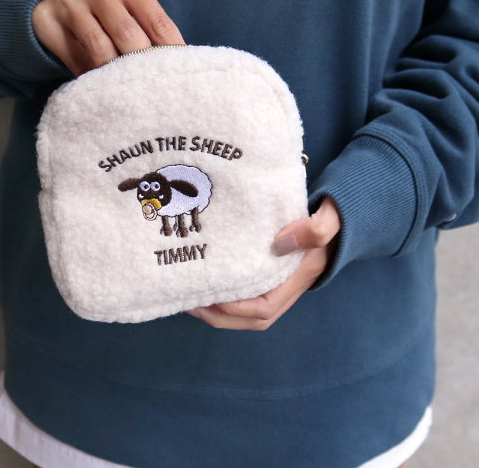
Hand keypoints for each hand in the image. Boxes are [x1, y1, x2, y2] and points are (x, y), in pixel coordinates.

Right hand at [31, 0, 184, 75]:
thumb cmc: (107, 4)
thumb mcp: (130, 2)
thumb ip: (149, 25)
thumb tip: (176, 62)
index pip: (157, 21)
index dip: (170, 51)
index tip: (179, 74)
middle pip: (128, 35)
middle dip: (142, 65)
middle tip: (153, 87)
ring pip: (100, 48)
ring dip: (116, 73)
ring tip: (129, 89)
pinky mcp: (46, 19)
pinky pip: (74, 57)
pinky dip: (91, 75)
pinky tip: (102, 84)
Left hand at [185, 197, 340, 329]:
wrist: (342, 216)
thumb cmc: (333, 217)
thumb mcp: (330, 219)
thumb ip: (316, 229)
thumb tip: (282, 243)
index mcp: (298, 277)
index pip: (265, 307)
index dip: (237, 309)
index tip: (211, 295)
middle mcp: (289, 287)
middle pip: (255, 317)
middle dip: (221, 316)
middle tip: (191, 303)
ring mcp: (281, 284)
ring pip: (250, 312)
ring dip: (221, 311)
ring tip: (192, 298)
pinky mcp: (273, 276)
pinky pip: (249, 296)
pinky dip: (228, 297)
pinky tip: (209, 284)